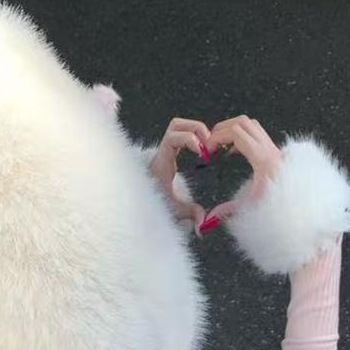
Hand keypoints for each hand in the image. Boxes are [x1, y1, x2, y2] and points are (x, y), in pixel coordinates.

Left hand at [149, 117, 210, 232]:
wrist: (141, 199)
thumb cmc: (157, 201)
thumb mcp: (175, 208)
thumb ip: (192, 214)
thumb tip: (203, 225)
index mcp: (162, 160)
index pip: (173, 138)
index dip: (189, 139)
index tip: (201, 152)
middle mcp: (163, 150)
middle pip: (177, 124)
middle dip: (196, 129)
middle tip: (209, 144)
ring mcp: (166, 147)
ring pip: (179, 124)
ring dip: (196, 129)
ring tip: (208, 145)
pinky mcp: (170, 148)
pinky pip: (182, 131)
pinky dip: (194, 134)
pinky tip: (203, 149)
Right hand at [206, 116, 281, 219]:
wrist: (298, 202)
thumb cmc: (280, 202)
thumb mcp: (251, 206)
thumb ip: (229, 210)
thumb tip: (212, 217)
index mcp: (261, 158)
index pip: (235, 133)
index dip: (218, 137)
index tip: (208, 149)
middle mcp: (267, 148)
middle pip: (241, 122)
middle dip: (222, 129)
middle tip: (211, 143)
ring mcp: (271, 146)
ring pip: (249, 124)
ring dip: (232, 129)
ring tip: (220, 143)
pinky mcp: (272, 150)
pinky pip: (254, 132)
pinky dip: (240, 135)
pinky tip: (232, 150)